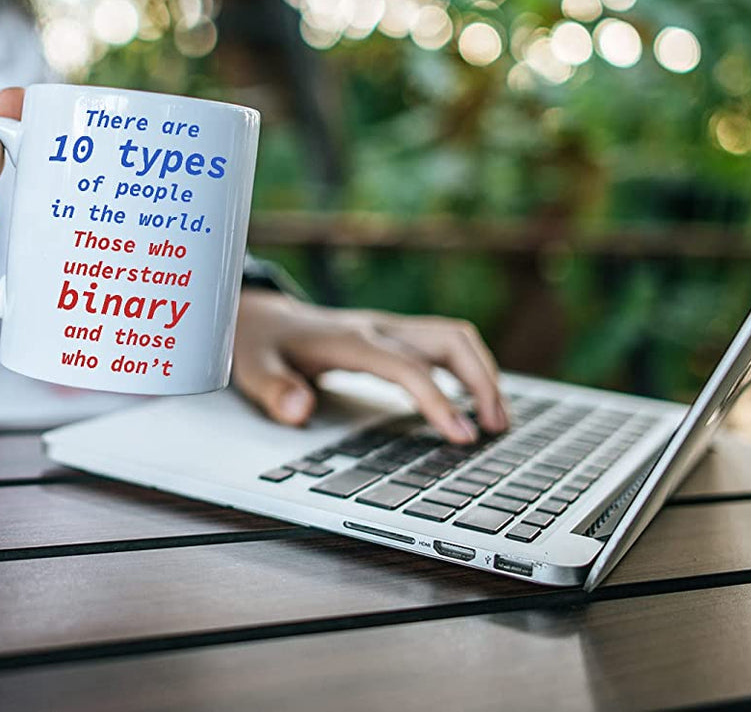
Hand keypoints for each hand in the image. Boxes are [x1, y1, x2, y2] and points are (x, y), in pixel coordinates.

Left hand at [231, 289, 505, 443]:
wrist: (258, 315)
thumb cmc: (258, 345)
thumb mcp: (252, 368)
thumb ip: (274, 391)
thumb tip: (300, 411)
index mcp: (350, 340)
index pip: (407, 368)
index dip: (438, 400)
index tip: (462, 435)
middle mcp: (378, 328)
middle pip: (448, 340)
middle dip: (481, 380)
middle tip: (496, 428)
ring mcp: (389, 329)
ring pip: (453, 338)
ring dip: (483, 374)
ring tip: (498, 420)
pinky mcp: (394, 337)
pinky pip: (443, 346)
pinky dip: (469, 370)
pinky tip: (475, 404)